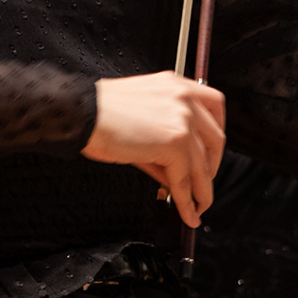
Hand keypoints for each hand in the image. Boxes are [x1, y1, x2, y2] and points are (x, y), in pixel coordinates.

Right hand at [83, 71, 225, 226]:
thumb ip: (163, 139)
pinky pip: (185, 180)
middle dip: (212, 165)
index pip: (214, 106)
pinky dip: (188, 201)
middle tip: (204, 182)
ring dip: (202, 190)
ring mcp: (183, 119)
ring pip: (202, 164)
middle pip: (215, 137)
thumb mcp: (141, 117)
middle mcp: (184, 97)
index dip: (215, 134)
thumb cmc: (100, 113)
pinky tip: (188, 212)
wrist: (82, 114)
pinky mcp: (175, 143)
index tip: (212, 151)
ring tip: (199, 206)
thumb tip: (174, 172)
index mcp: (176, 84)